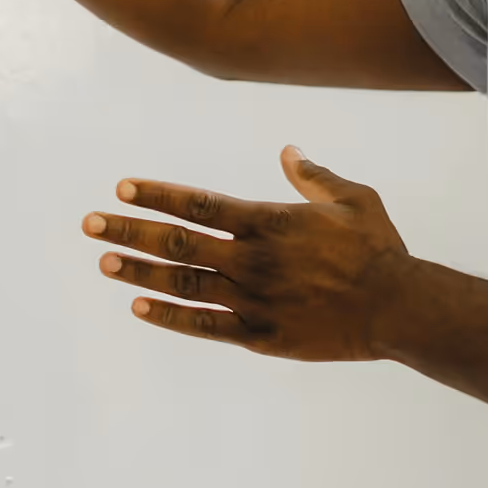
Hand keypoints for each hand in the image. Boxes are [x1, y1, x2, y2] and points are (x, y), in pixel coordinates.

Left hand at [83, 146, 411, 361]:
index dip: (158, 194)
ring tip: (104, 260)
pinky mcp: (260, 335)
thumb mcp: (353, 198)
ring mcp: (253, 300)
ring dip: (140, 270)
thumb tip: (287, 151)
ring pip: (183, 283)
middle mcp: (253, 259)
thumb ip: (314, 176)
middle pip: (178, 242)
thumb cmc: (378, 249)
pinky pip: (205, 326)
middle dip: (130, 229)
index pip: (199, 203)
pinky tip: (139, 306)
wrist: (398, 308)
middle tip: (90, 223)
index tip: (122, 187)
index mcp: (270, 222)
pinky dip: (169, 316)